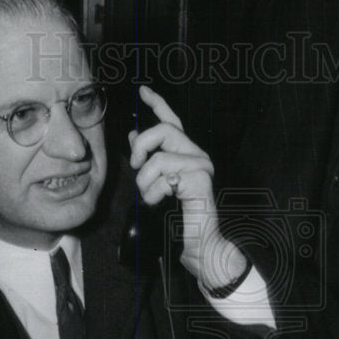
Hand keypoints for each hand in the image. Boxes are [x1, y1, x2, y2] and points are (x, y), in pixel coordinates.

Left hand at [128, 86, 247, 288]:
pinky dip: (154, 193)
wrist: (203, 247)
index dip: (158, 103)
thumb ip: (150, 159)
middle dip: (141, 146)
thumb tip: (135, 135)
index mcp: (188, 155)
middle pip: (164, 130)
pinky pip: (165, 175)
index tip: (143, 90)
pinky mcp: (201, 179)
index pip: (172, 122)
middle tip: (136, 166)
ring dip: (145, 180)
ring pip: (159, 156)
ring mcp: (202, 167)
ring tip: (151, 197)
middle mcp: (198, 156)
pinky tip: (161, 203)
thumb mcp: (159, 185)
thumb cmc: (183, 222)